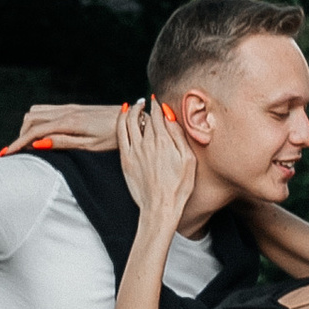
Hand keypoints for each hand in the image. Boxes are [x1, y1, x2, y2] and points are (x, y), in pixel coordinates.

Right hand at [4, 101, 121, 155]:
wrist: (131, 118)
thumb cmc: (113, 136)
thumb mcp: (90, 145)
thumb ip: (63, 142)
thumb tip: (38, 143)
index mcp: (68, 122)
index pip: (35, 131)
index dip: (18, 143)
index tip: (6, 154)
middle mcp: (66, 111)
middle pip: (31, 118)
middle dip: (20, 135)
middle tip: (17, 152)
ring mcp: (69, 107)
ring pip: (36, 111)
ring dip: (28, 126)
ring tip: (28, 143)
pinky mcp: (73, 107)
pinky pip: (47, 109)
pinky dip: (37, 120)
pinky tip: (40, 132)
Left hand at [116, 95, 192, 226]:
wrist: (160, 207)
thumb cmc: (179, 187)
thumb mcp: (189, 160)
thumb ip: (179, 136)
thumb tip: (170, 116)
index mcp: (164, 141)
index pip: (158, 114)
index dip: (158, 106)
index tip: (158, 102)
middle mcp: (147, 142)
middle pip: (143, 116)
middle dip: (145, 107)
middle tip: (147, 103)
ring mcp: (134, 150)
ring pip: (129, 121)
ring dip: (132, 110)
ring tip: (135, 106)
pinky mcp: (125, 159)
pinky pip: (120, 133)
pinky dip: (121, 120)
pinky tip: (123, 116)